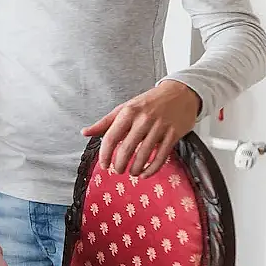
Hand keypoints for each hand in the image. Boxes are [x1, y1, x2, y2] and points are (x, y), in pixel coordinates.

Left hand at [82, 80, 201, 177]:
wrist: (180, 92)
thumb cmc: (149, 102)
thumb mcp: (125, 108)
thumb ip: (105, 122)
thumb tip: (85, 132)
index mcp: (128, 112)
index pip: (111, 137)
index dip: (105, 154)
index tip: (104, 165)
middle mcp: (143, 119)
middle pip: (126, 148)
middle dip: (120, 164)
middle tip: (118, 171)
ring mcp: (159, 126)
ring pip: (144, 154)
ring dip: (135, 168)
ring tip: (132, 173)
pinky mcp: (174, 133)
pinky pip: (161, 156)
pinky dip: (152, 168)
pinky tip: (146, 173)